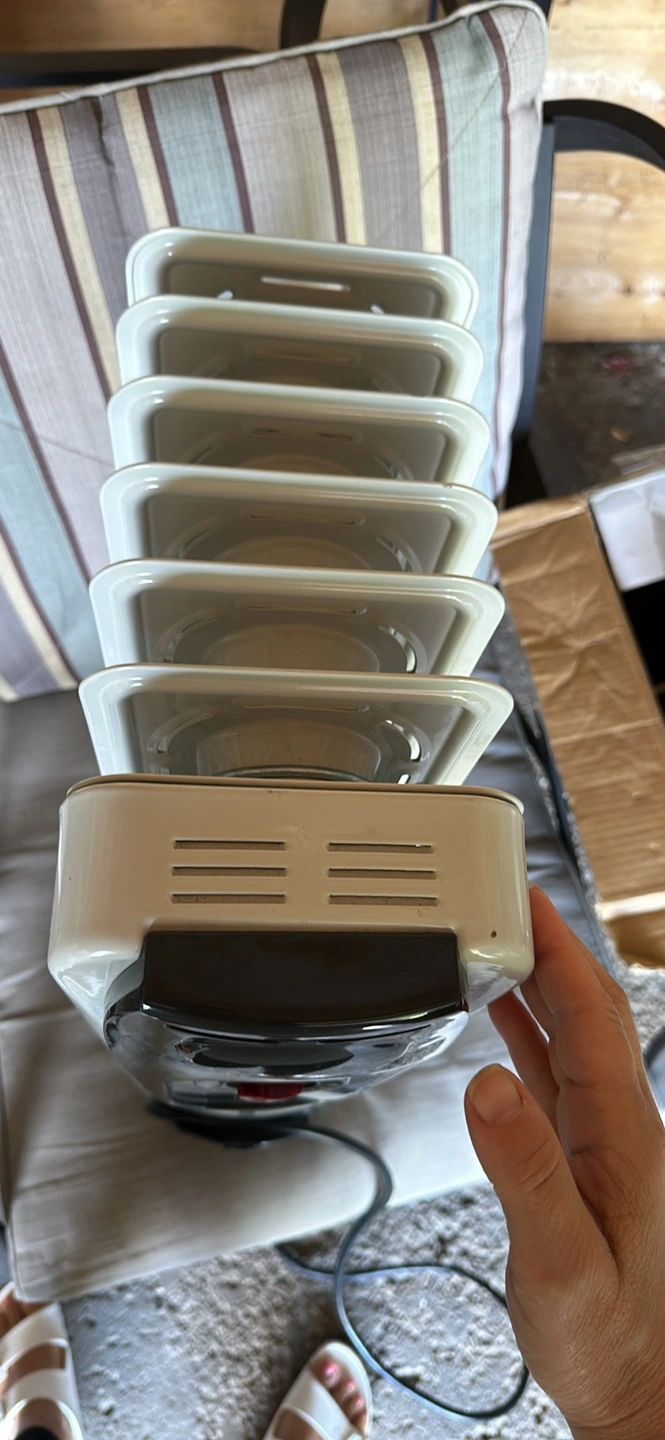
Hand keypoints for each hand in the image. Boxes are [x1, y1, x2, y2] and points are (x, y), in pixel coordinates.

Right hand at [464, 886, 664, 1439]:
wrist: (636, 1386)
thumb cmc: (607, 1336)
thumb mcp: (558, 1258)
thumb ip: (523, 1169)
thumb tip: (488, 1082)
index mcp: (620, 1131)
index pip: (592, 1013)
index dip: (559, 949)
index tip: (524, 899)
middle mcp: (619, 1124)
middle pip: (590, 1010)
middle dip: (552, 947)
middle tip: (507, 901)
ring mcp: (605, 1140)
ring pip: (575, 1036)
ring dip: (541, 983)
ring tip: (500, 942)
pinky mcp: (584, 1161)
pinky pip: (557, 1074)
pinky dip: (530, 1033)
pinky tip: (504, 1024)